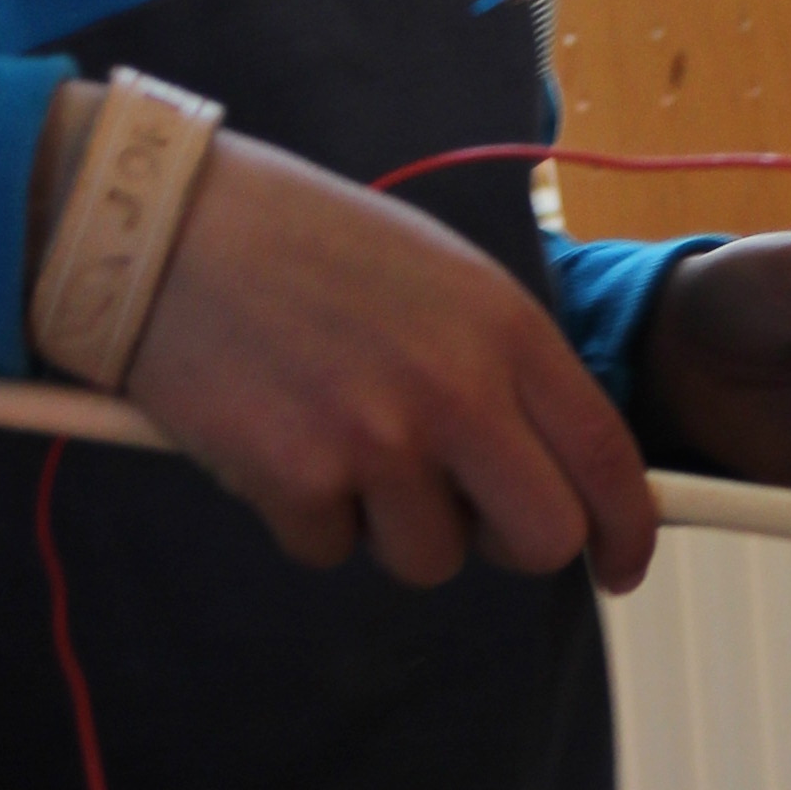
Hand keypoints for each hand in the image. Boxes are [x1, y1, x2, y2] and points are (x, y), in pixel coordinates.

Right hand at [121, 132, 658, 591]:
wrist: (165, 224)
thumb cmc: (298, 244)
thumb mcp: (435, 275)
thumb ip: (500, 366)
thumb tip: (548, 469)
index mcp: (502, 327)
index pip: (605, 455)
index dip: (625, 528)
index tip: (618, 565)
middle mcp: (455, 387)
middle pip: (541, 538)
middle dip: (508, 544)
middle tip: (461, 514)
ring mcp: (377, 438)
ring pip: (429, 559)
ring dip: (386, 524)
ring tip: (334, 437)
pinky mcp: (296, 478)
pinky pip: (327, 551)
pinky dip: (301, 515)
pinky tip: (273, 437)